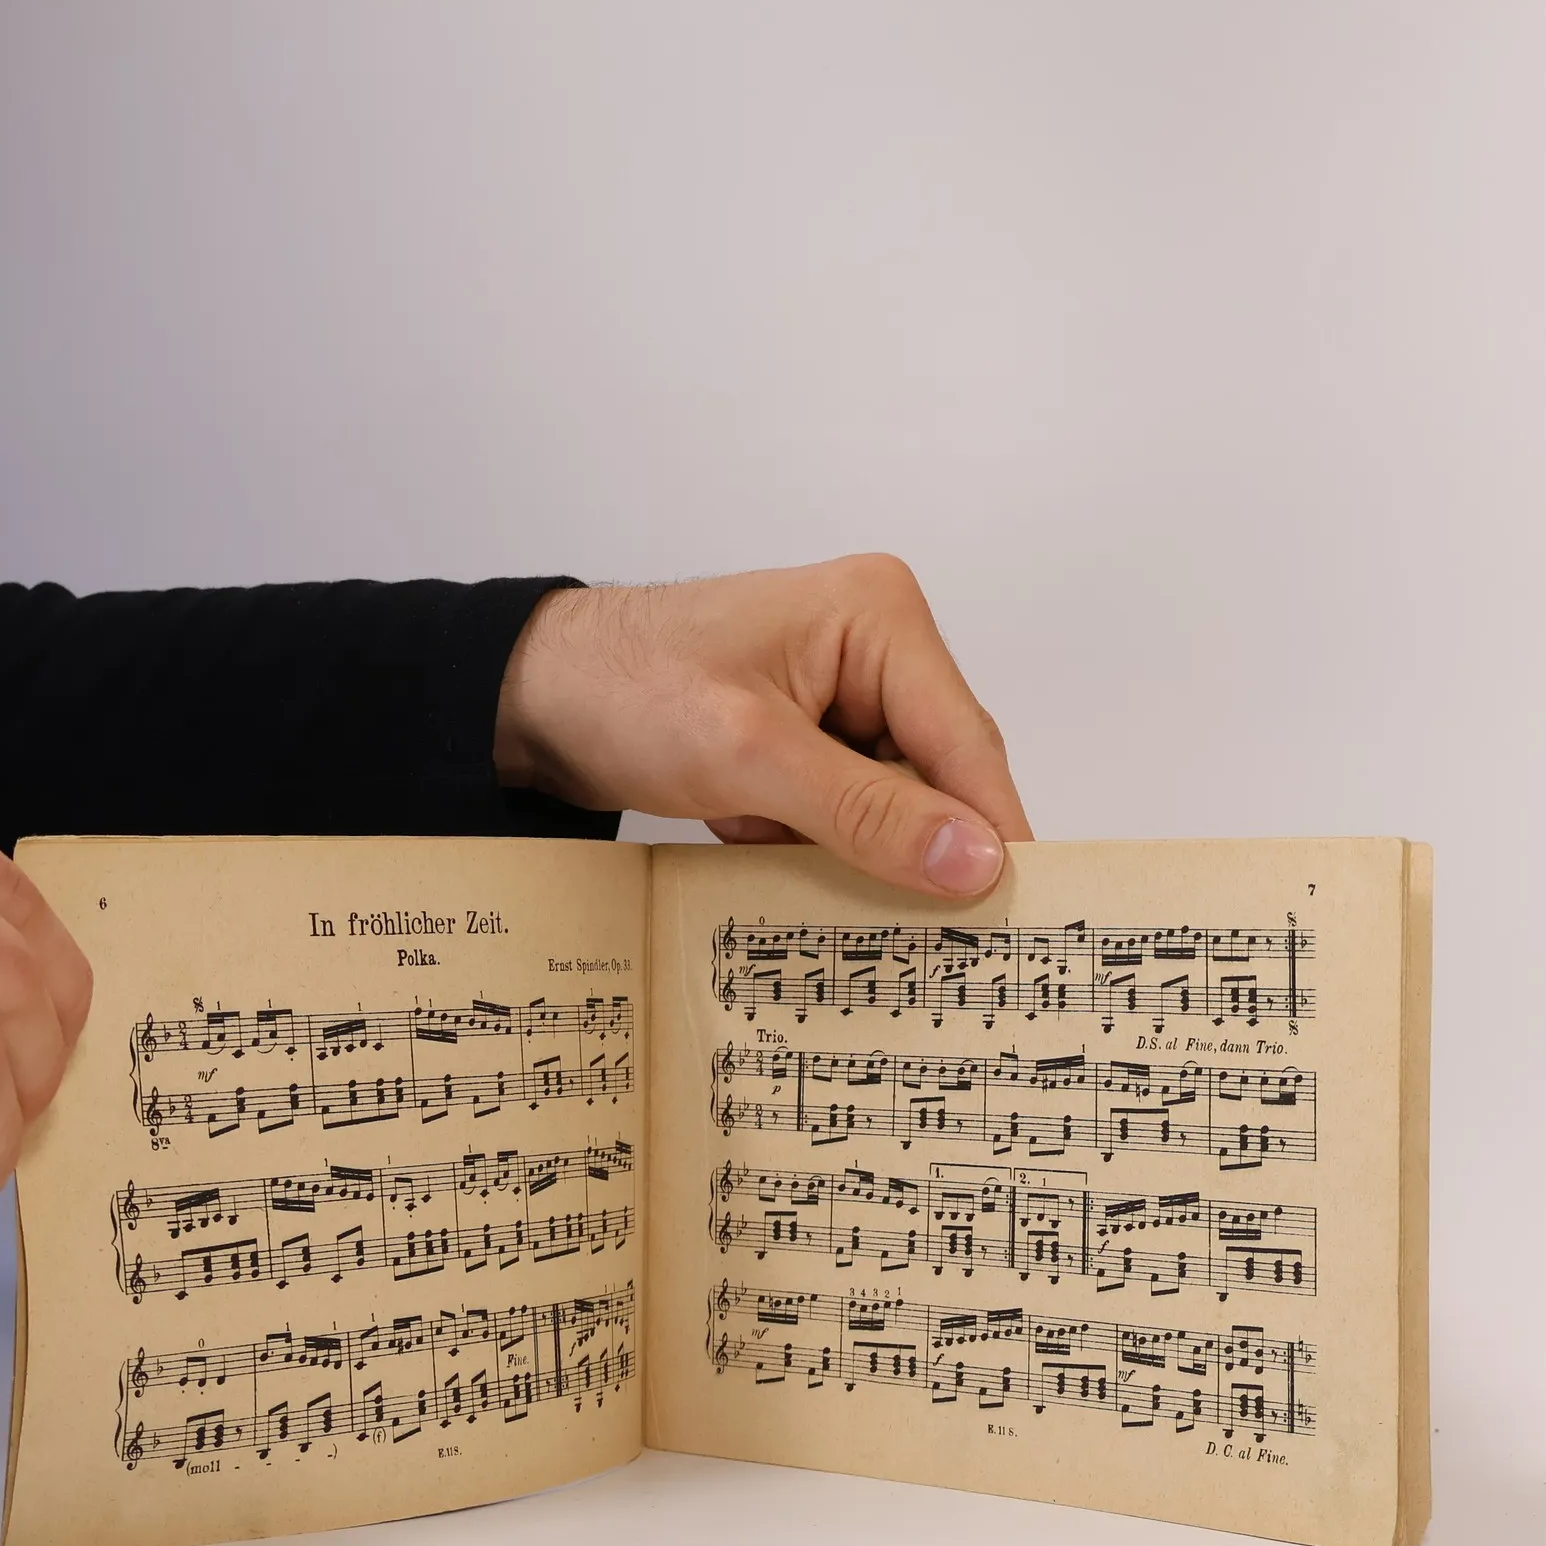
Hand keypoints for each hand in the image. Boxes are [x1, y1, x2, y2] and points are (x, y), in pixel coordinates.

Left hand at [495, 556, 1031, 895]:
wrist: (532, 696)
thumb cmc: (622, 687)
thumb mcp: (749, 755)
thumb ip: (867, 811)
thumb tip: (973, 861)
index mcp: (879, 616)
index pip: (965, 741)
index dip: (991, 831)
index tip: (1013, 915)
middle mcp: (876, 644)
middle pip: (937, 774)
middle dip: (910, 844)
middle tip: (912, 930)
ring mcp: (842, 690)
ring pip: (893, 801)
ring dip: (849, 846)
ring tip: (783, 852)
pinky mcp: (809, 733)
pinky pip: (849, 806)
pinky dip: (812, 839)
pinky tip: (750, 832)